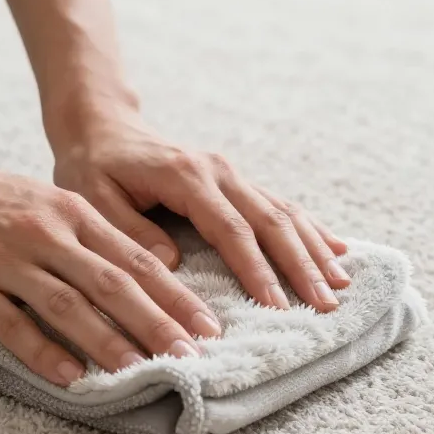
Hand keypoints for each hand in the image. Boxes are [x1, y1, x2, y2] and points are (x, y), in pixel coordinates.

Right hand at [0, 149, 223, 385]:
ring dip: (110, 341)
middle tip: (194, 355)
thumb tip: (139, 276)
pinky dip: (43, 352)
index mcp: (70, 212)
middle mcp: (45, 233)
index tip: (209, 325)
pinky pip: (12, 324)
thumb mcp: (44, 203)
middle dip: (158, 322)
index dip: (175, 295)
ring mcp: (5, 260)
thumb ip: (87, 235)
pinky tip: (69, 377)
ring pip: (68, 305)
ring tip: (143, 371)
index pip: (135, 258)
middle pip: (112, 284)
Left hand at [50, 104, 349, 312]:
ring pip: (283, 212)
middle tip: (326, 305)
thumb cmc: (92, 166)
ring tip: (341, 286)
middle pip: (270, 221)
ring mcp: (230, 174)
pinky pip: (279, 206)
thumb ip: (131, 230)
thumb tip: (172, 264)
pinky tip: (337, 250)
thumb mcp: (94, 197)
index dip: (256, 270)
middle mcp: (218, 171)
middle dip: (301, 265)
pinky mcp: (234, 181)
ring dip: (314, 250)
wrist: (101, 126)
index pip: (230, 229)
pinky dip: (310, 230)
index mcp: (186, 176)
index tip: (277, 307)